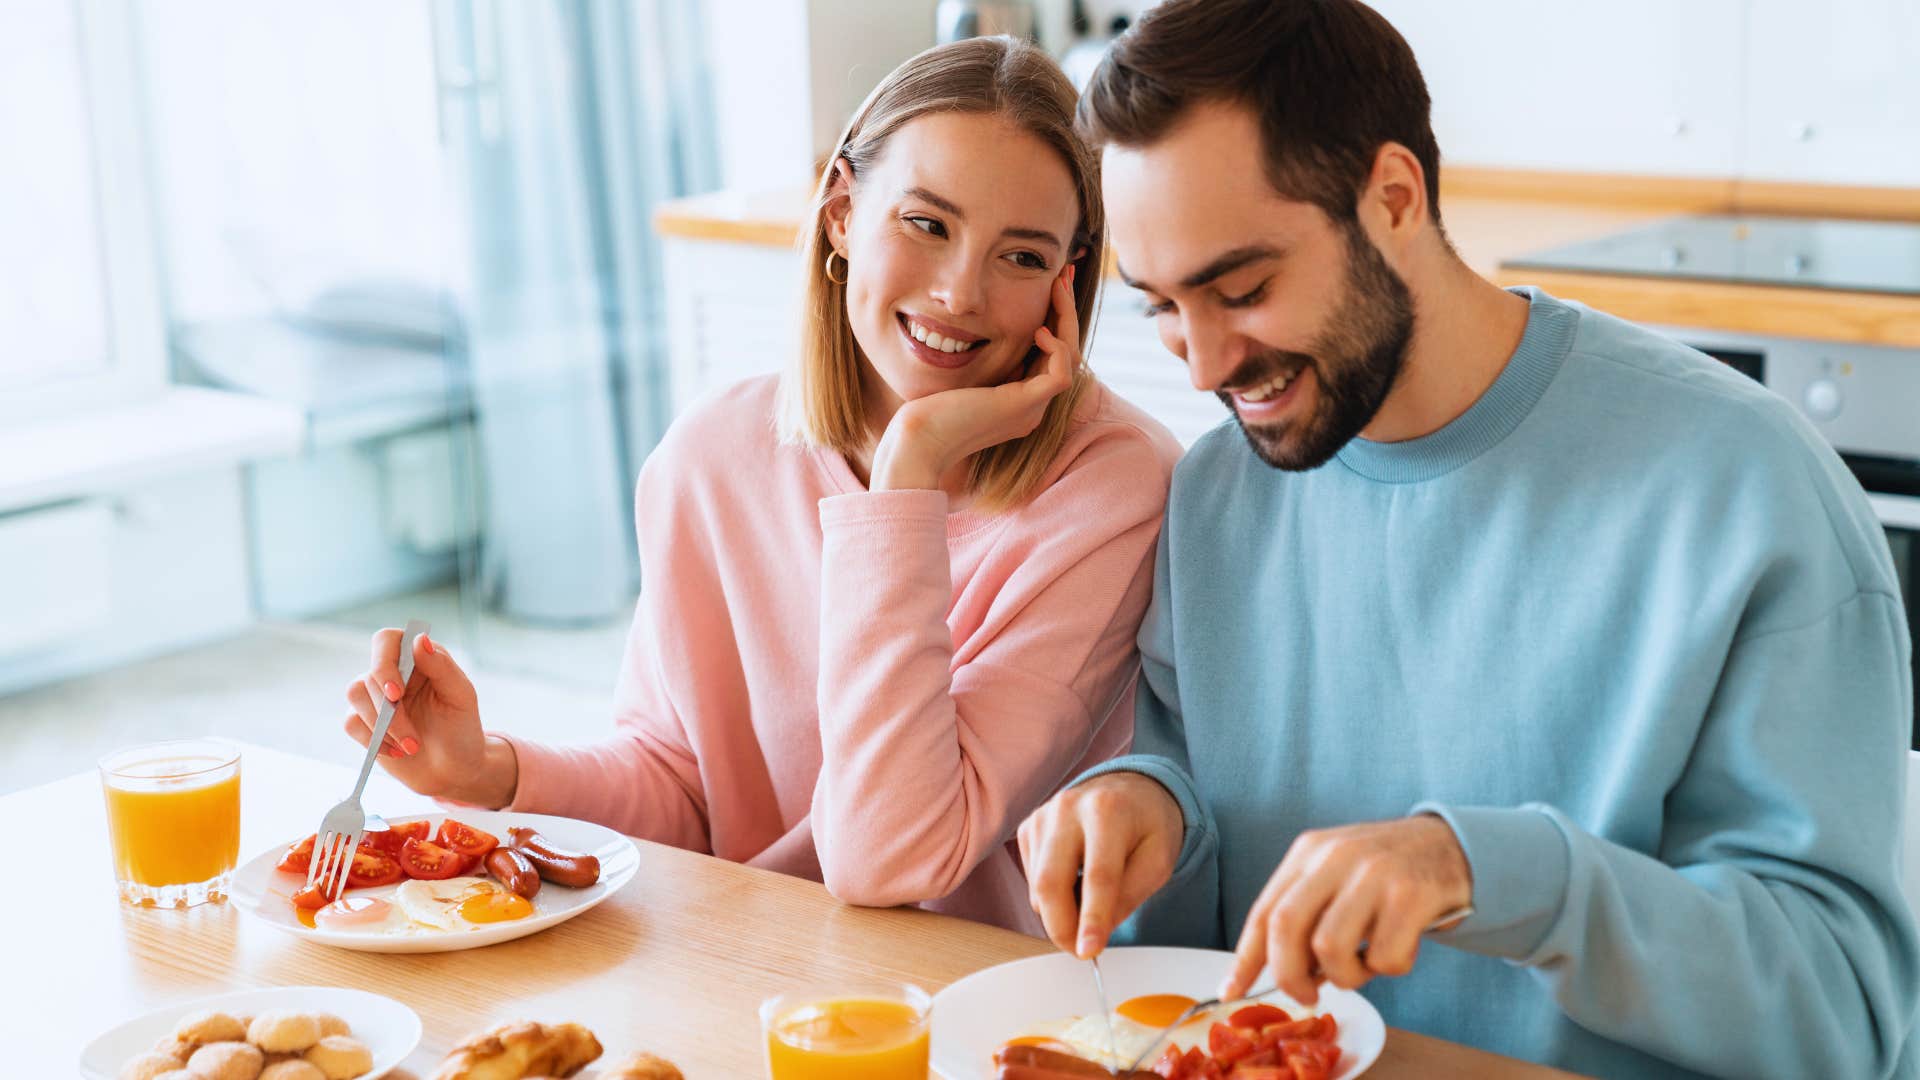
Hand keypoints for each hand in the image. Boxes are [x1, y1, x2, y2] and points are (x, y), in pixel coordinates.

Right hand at [341, 629, 517, 807]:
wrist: (452, 768)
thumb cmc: (461, 728)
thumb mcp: (461, 697)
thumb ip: (442, 666)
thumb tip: (419, 639)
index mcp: (417, 658)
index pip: (386, 640)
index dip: (384, 664)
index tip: (396, 694)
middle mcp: (393, 672)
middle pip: (370, 676)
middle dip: (391, 714)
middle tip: (414, 741)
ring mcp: (375, 695)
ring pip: (355, 695)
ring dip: (382, 728)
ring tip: (411, 747)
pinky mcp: (363, 720)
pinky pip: (351, 722)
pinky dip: (373, 740)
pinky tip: (397, 751)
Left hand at [869, 264, 1081, 490]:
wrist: (917, 441)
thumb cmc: (927, 409)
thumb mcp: (961, 372)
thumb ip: (981, 356)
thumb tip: (982, 321)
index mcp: (1020, 398)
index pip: (1051, 353)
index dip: (1055, 316)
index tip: (1052, 282)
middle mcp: (1032, 405)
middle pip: (1068, 352)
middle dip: (1066, 310)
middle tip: (1064, 274)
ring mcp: (1031, 409)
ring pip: (1071, 360)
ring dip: (1066, 320)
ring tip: (1057, 287)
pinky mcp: (1023, 408)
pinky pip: (1060, 376)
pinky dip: (1056, 349)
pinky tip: (1038, 329)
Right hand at [1016, 770, 1184, 958]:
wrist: (1130, 788)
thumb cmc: (1148, 825)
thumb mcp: (1158, 860)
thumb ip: (1129, 896)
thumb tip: (1093, 932)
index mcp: (1108, 811)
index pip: (1098, 875)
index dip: (1092, 918)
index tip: (1088, 952)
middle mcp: (1068, 807)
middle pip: (1051, 882)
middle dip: (1062, 928)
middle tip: (1080, 951)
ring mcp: (1042, 816)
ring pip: (1037, 886)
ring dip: (1059, 912)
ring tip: (1090, 906)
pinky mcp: (1028, 827)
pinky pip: (1032, 879)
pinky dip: (1051, 895)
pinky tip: (1075, 882)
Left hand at [1221, 814, 1472, 1005]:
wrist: (1449, 845)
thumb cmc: (1383, 873)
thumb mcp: (1335, 874)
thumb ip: (1305, 913)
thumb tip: (1274, 972)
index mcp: (1308, 852)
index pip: (1263, 911)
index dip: (1244, 959)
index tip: (1230, 992)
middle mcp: (1335, 856)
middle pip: (1286, 929)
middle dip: (1289, 976)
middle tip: (1306, 994)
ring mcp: (1374, 873)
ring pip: (1331, 949)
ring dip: (1346, 976)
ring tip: (1363, 966)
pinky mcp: (1411, 894)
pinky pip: (1385, 956)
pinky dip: (1390, 968)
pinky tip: (1399, 949)